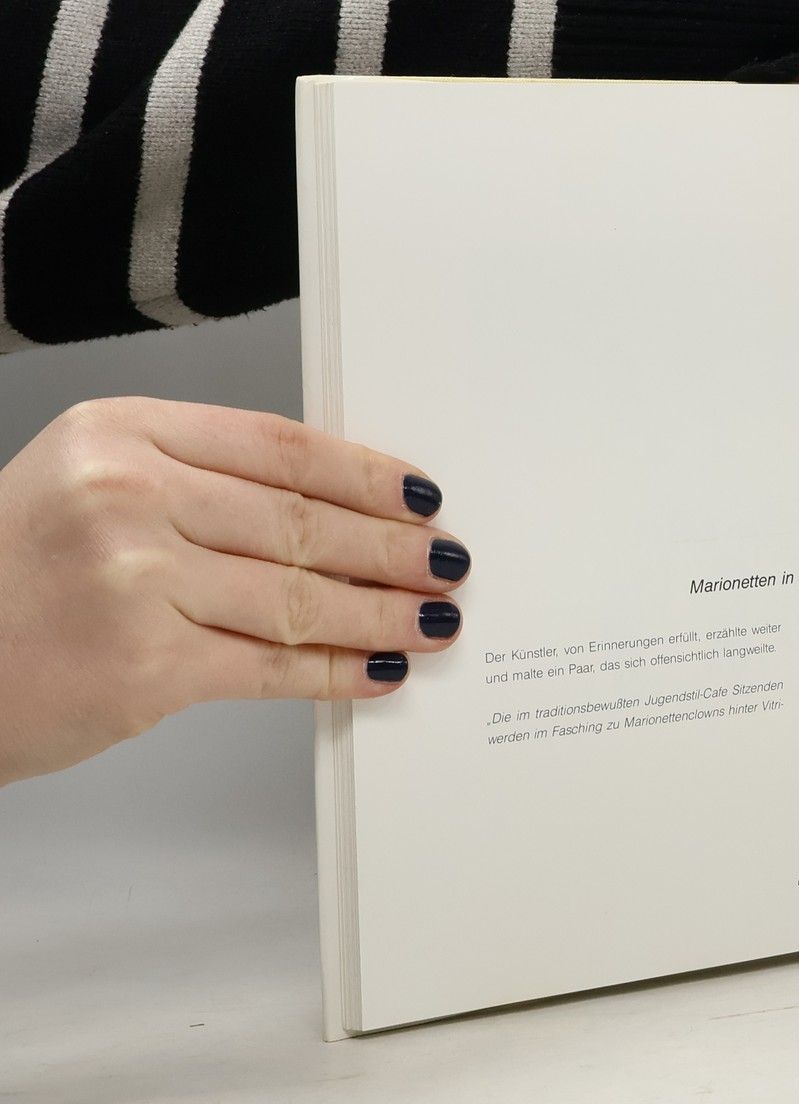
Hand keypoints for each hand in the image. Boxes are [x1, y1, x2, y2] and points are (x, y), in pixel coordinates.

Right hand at [0, 397, 466, 786]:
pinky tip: (381, 668)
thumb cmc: (9, 576)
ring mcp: (136, 583)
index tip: (422, 495)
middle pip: (302, 521)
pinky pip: (271, 664)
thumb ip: (196, 480)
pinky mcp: (143, 667)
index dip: (367, 474)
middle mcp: (128, 497)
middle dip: (393, 547)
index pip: (282, 447)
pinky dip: (338, 670)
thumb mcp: (87, 484)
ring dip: (384, 611)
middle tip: (448, 560)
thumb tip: (336, 506)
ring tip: (436, 616)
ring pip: (300, 595)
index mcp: (121, 433)